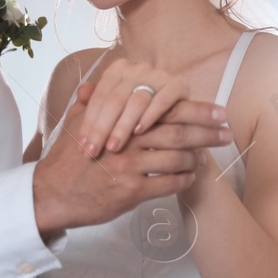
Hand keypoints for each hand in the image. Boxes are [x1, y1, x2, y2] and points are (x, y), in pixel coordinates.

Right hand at [33, 97, 230, 239]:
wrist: (49, 193)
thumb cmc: (66, 157)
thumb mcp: (78, 121)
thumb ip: (95, 102)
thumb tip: (97, 84)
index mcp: (121, 119)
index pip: (168, 109)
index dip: (198, 110)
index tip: (220, 112)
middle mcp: (129, 140)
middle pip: (180, 133)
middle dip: (209, 133)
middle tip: (228, 133)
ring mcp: (131, 166)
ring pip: (178, 159)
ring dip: (196, 159)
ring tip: (205, 157)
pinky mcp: (132, 191)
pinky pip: (169, 184)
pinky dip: (184, 181)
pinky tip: (189, 178)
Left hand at [72, 58, 191, 158]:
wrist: (179, 112)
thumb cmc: (140, 112)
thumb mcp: (117, 106)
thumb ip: (98, 100)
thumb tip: (81, 93)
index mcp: (119, 69)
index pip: (99, 96)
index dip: (89, 122)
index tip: (83, 147)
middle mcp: (139, 68)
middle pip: (115, 99)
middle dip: (102, 128)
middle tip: (93, 151)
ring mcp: (160, 75)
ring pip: (136, 101)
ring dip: (123, 126)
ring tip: (113, 147)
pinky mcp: (179, 85)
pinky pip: (162, 100)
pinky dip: (150, 116)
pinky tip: (139, 132)